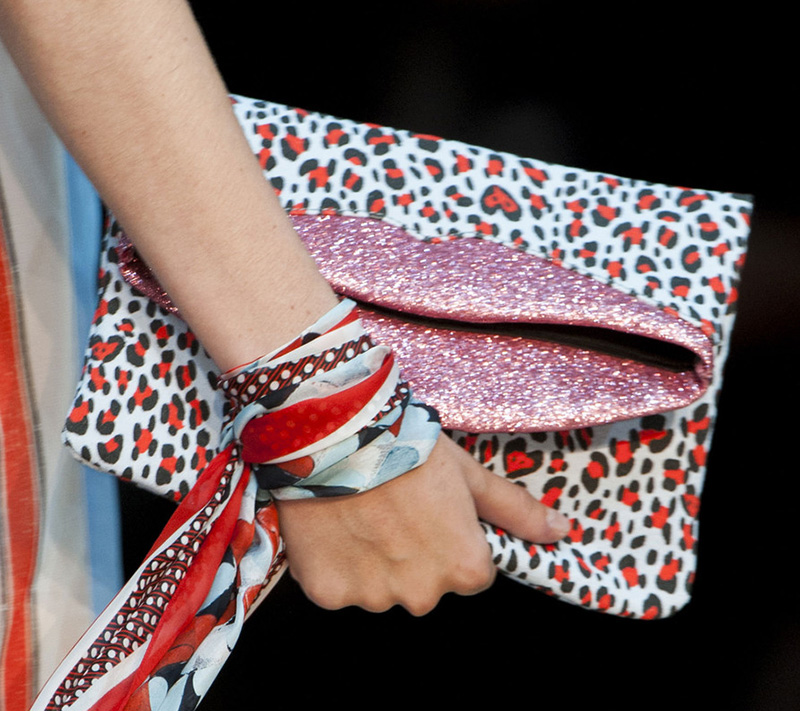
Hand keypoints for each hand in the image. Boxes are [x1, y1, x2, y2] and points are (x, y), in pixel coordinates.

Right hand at [275, 433, 569, 615]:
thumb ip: (516, 510)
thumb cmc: (410, 449)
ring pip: (380, 588)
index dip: (453, 541)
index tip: (432, 513)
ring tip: (361, 514)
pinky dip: (336, 566)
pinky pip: (339, 588)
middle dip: (413, 556)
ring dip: (373, 563)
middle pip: (425, 585)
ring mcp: (374, 596)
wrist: (339, 435)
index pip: (471, 573)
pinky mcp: (329, 593)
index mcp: (465, 568)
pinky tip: (334, 528)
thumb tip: (562, 532)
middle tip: (393, 510)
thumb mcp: (469, 475)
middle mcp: (423, 594)